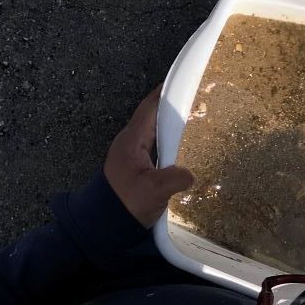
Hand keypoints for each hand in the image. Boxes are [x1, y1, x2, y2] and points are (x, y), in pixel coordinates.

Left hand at [104, 89, 193, 227]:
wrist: (105, 224)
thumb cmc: (125, 204)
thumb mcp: (152, 192)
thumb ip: (173, 179)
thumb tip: (191, 174)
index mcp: (131, 140)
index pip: (150, 107)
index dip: (166, 92)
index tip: (185, 80)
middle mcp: (130, 141)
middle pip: (154, 116)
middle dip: (174, 106)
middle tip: (199, 99)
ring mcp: (133, 153)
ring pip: (155, 130)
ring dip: (173, 124)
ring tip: (197, 119)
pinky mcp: (137, 166)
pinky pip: (156, 145)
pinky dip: (170, 140)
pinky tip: (186, 146)